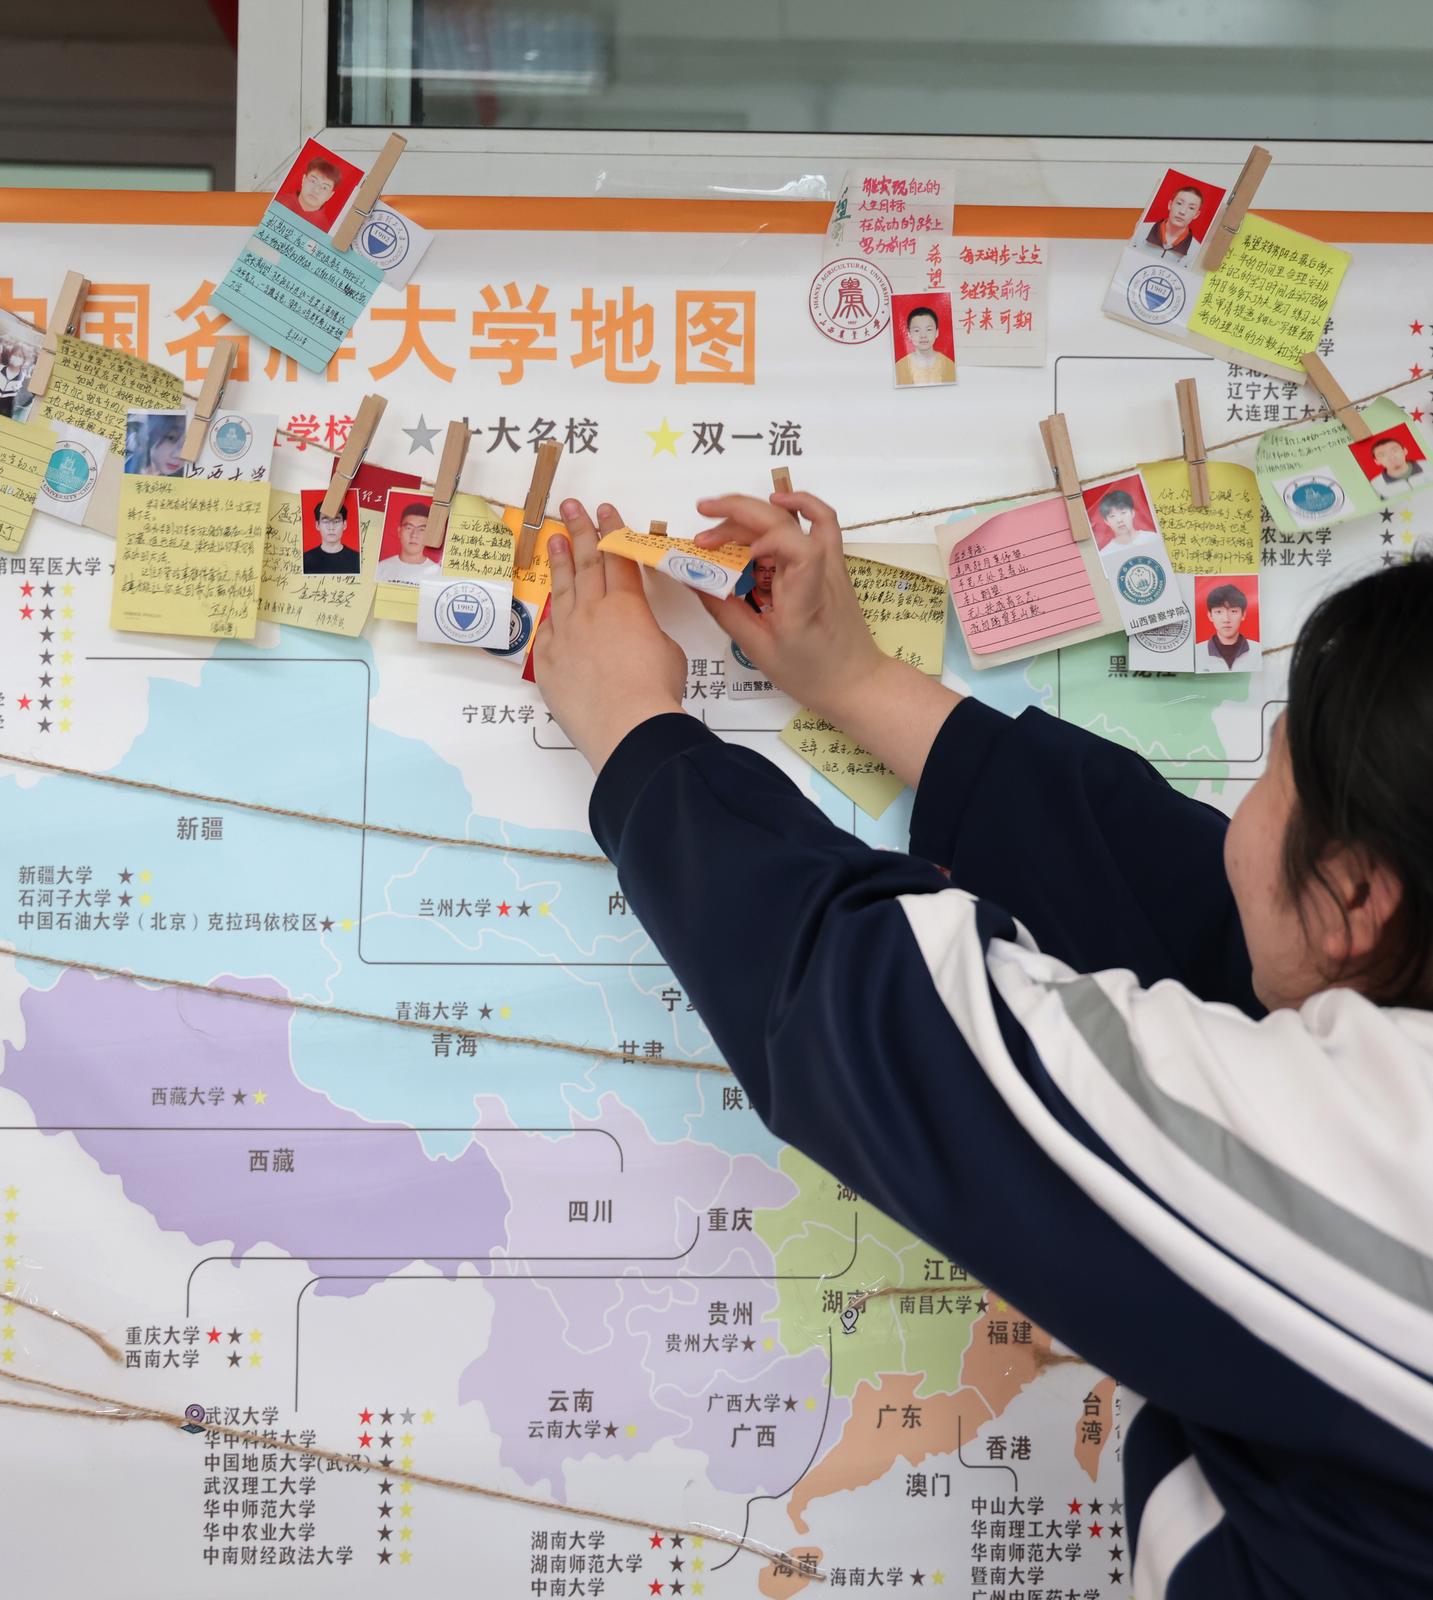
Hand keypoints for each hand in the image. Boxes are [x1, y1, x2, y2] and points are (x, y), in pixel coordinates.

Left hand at [532, 500, 688, 772]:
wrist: (625, 724)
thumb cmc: (655, 691)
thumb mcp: (667, 652)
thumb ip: (646, 633)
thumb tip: (634, 636)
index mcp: (627, 606)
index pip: (618, 558)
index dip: (611, 531)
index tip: (604, 510)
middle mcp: (592, 612)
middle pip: (585, 563)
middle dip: (578, 530)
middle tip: (570, 507)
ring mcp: (566, 634)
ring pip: (562, 589)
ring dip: (559, 561)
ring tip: (554, 538)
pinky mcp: (548, 659)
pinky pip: (548, 629)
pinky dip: (551, 612)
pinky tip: (550, 602)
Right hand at [690, 490, 961, 788]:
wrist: (855, 680)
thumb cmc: (810, 673)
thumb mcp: (759, 650)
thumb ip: (725, 611)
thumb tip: (693, 579)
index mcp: (805, 599)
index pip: (799, 549)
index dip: (766, 538)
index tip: (737, 555)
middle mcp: (822, 572)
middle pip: (783, 523)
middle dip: (736, 515)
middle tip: (700, 528)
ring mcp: (831, 564)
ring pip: (794, 519)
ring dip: (752, 514)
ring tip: (718, 523)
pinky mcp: (832, 563)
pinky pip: (820, 522)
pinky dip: (798, 504)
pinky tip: (772, 500)